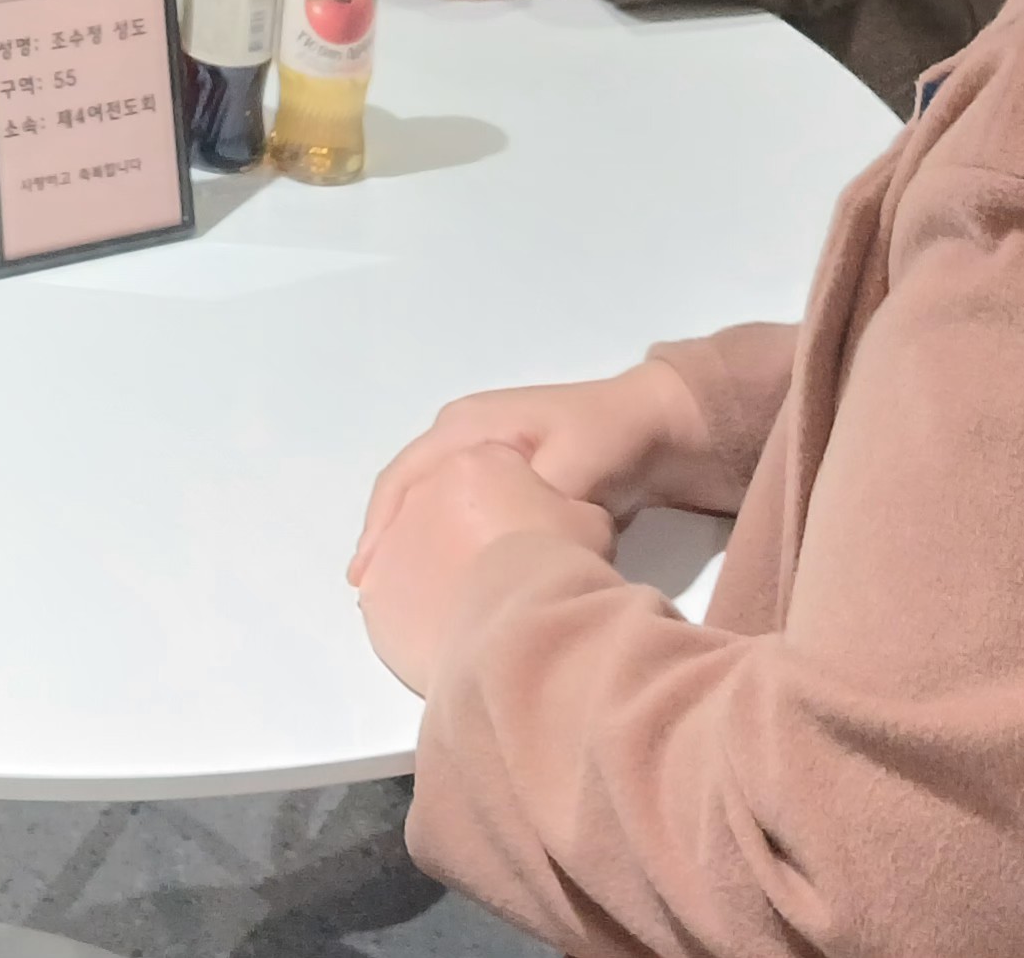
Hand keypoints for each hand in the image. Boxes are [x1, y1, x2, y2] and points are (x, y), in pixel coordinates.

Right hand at [349, 365, 697, 582]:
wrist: (658, 427)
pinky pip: (457, 515)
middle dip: (385, 541)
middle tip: (370, 597)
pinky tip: (441, 581)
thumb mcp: (577, 462)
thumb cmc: (612, 436)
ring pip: (429, 506)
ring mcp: (482, 459)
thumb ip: (539, 497)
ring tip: (394, 597)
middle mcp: (464, 437)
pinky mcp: (504, 484)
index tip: (365, 574)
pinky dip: (440, 544)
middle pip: (406, 491)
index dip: (380, 525)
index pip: (405, 475)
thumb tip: (509, 540)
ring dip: (409, 545)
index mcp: (469, 425)